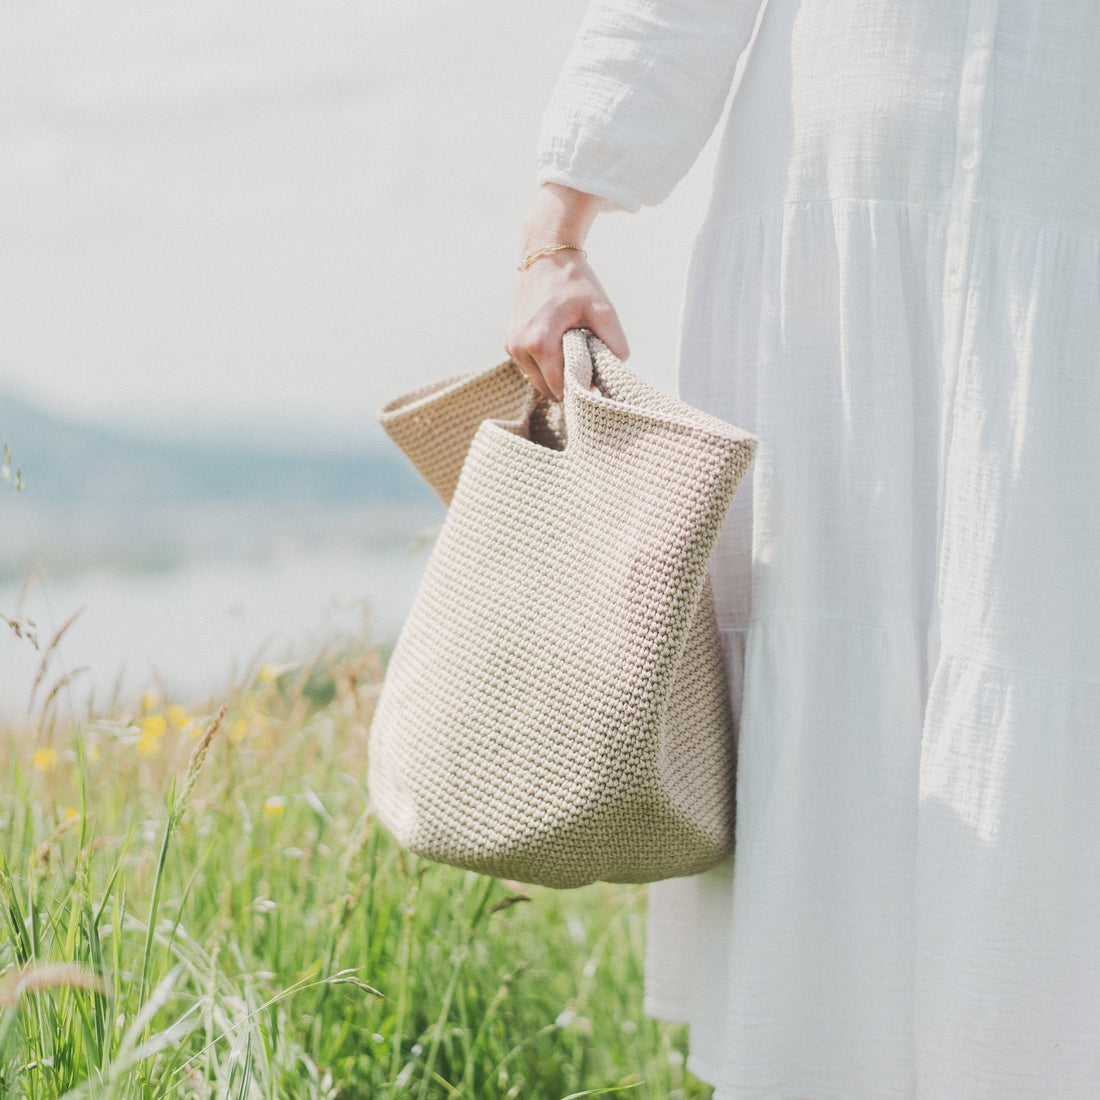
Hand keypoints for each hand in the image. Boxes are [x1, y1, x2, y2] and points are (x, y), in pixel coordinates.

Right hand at [505, 184, 629, 401]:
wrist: (545, 254)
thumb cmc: (573, 281)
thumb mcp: (602, 308)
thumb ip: (615, 340)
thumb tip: (619, 365)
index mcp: (539, 343)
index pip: (559, 387)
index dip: (579, 389)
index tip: (594, 383)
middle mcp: (519, 348)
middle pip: (547, 389)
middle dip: (567, 385)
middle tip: (587, 372)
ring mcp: (511, 346)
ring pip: (537, 380)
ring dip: (555, 376)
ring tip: (574, 356)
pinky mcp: (509, 342)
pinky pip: (530, 367)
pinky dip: (545, 366)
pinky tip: (560, 349)